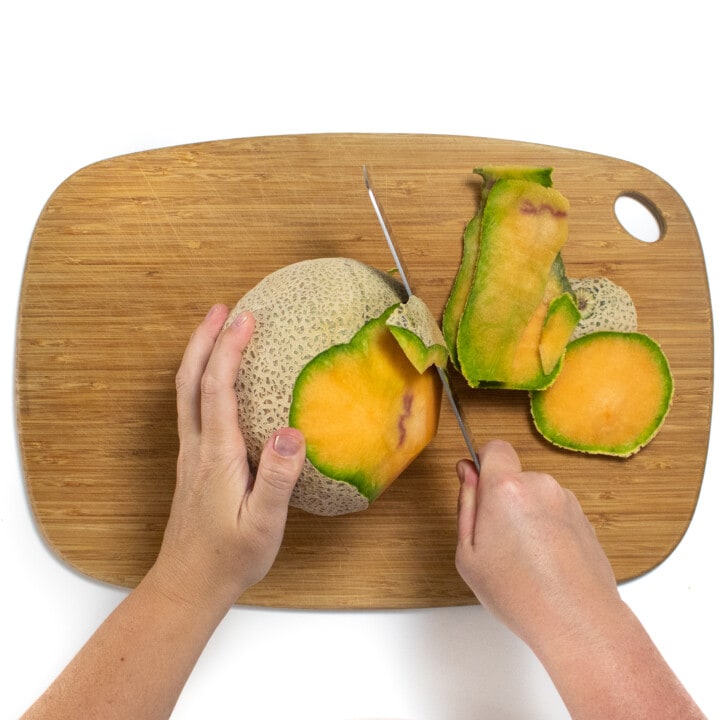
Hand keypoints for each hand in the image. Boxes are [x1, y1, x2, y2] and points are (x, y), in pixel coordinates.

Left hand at [152, 304, 305, 611]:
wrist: (189, 584)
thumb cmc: (229, 558)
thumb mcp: (262, 524)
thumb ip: (277, 478)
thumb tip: (292, 432)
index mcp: (217, 454)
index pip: (217, 389)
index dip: (228, 349)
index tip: (245, 318)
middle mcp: (198, 447)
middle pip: (191, 381)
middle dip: (204, 339)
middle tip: (221, 308)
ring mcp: (192, 454)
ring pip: (187, 392)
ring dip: (199, 355)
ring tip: (217, 330)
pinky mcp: (194, 462)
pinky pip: (193, 408)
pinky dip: (202, 380)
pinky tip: (217, 380)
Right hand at [455, 440, 619, 648]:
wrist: (578, 620)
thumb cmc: (520, 593)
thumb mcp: (468, 554)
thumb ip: (466, 505)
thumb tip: (466, 473)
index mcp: (507, 488)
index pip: (495, 448)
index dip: (483, 464)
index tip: (478, 487)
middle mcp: (540, 485)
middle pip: (514, 477)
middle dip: (503, 498)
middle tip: (496, 540)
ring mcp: (566, 501)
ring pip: (535, 496)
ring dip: (527, 515)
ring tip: (524, 558)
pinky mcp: (584, 518)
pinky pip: (555, 513)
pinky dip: (547, 529)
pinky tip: (545, 563)